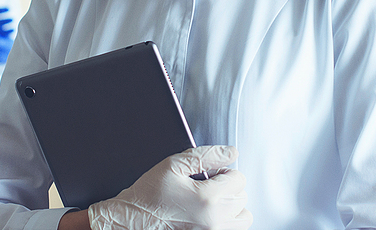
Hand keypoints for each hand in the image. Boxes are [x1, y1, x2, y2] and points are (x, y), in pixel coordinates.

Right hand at [87, 145, 251, 229]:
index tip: (211, 174)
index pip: (239, 179)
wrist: (132, 221)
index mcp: (206, 198)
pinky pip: (233, 229)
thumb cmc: (148, 195)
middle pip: (242, 197)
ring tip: (211, 201)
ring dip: (231, 206)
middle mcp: (214, 221)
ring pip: (242, 217)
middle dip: (228, 187)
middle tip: (206, 186)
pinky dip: (227, 220)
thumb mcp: (172, 166)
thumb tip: (231, 153)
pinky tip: (209, 214)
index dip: (225, 172)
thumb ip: (206, 156)